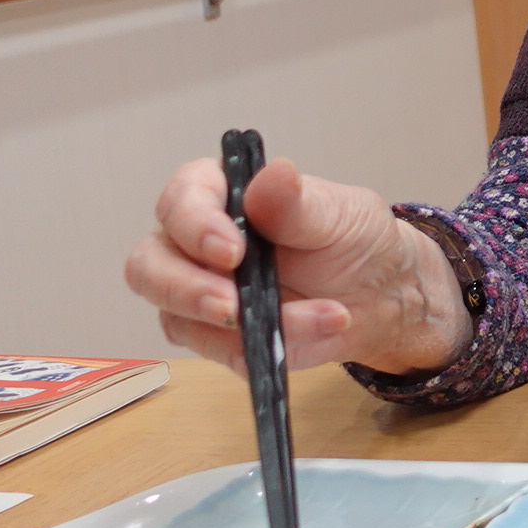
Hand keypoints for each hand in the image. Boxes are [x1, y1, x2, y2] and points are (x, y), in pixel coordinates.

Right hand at [123, 157, 468, 378]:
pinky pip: (220, 353)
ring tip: (320, 316)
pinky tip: (322, 328)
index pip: (179, 202)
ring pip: (178, 318)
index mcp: (217, 194)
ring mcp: (198, 294)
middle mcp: (192, 244)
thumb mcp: (338, 214)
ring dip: (242, 328)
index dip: (195, 227)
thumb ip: (297, 203)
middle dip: (186, 290)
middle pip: (149, 267)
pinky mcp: (217, 338)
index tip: (232, 252)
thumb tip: (274, 174)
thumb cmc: (350, 239)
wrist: (378, 294)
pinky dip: (266, 348)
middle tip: (232, 306)